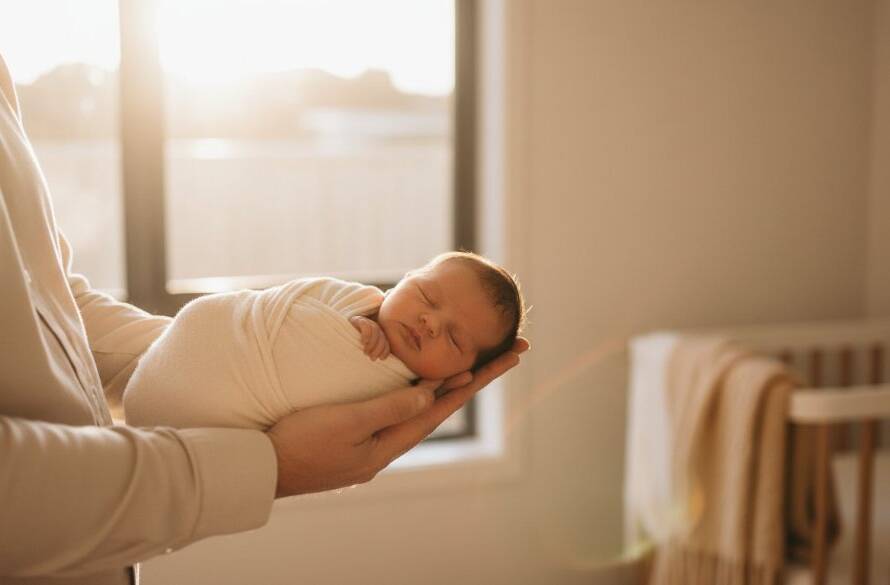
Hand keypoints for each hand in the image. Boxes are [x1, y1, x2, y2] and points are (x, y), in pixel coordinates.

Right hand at [267, 337, 528, 496]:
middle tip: (510, 352)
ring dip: (452, 383)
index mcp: (393, 440)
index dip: (477, 378)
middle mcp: (392, 441)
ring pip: (424, 405)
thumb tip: (431, 393)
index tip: (506, 356)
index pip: (446, 403)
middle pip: (444, 402)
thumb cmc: (302, 442)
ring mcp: (377, 439)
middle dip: (477, 376)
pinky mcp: (360, 434)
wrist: (263, 468)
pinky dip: (421, 391)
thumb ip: (390, 407)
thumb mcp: (348, 422)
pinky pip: (402, 407)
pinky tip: (422, 385)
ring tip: (479, 365)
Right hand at [349, 315, 389, 359]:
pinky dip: (366, 335)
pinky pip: (366, 325)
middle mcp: (373, 327)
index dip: (385, 351)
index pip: (386, 342)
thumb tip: (380, 362)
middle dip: (378, 349)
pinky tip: (363, 342)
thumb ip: (371, 354)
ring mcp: (366, 322)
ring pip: (375, 330)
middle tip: (372, 358)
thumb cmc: (349, 348)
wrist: (337, 336)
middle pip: (382, 337)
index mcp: (377, 335)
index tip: (381, 359)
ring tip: (366, 352)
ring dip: (372, 343)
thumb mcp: (362, 352)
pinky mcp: (358, 320)